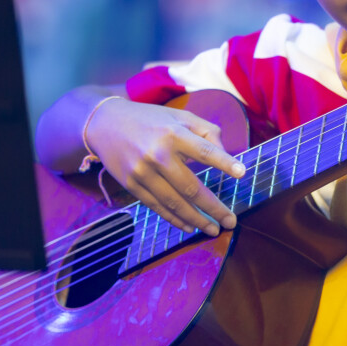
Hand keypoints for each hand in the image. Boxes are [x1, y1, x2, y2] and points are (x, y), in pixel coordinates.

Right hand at [86, 97, 246, 235]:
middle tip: (231, 221)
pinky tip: (189, 227)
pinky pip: (157, 207)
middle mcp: (158, 155)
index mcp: (173, 134)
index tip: (242, 173)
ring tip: (213, 229)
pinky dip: (175, 219)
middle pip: (191, 188)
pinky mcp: (132, 185)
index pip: (204, 151)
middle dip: (214, 208)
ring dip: (196, 220)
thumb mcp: (179, 116)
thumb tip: (225, 155)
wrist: (105, 124)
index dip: (224, 163)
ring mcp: (143, 172)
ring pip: (174, 203)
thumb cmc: (149, 120)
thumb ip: (206, 132)